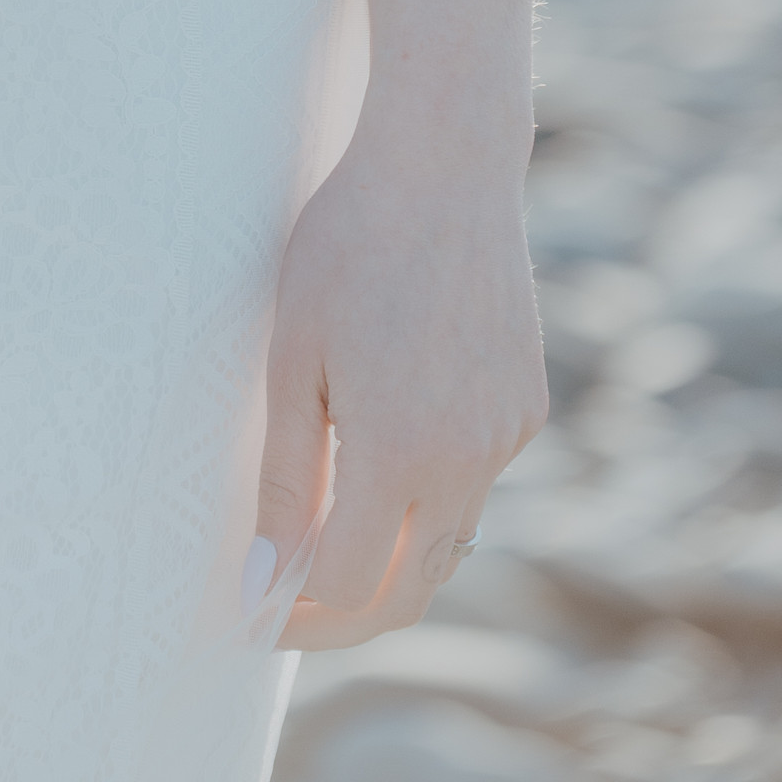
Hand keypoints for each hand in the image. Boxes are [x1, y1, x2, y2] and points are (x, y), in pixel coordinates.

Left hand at [252, 119, 547, 649]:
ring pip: (449, 541)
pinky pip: (476, 482)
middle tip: (289, 609)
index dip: (297, 614)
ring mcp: (507, 437)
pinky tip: (386, 450)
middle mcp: (468, 462)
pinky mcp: (526, 408)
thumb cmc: (347, 246)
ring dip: (392, 561)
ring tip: (327, 541)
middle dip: (347, 617)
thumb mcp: (292, 357)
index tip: (254, 609)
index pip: (350, 588)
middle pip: (410, 590)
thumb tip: (263, 579)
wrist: (443, 164)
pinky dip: (430, 495)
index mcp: (400, 453)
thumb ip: (283, 477)